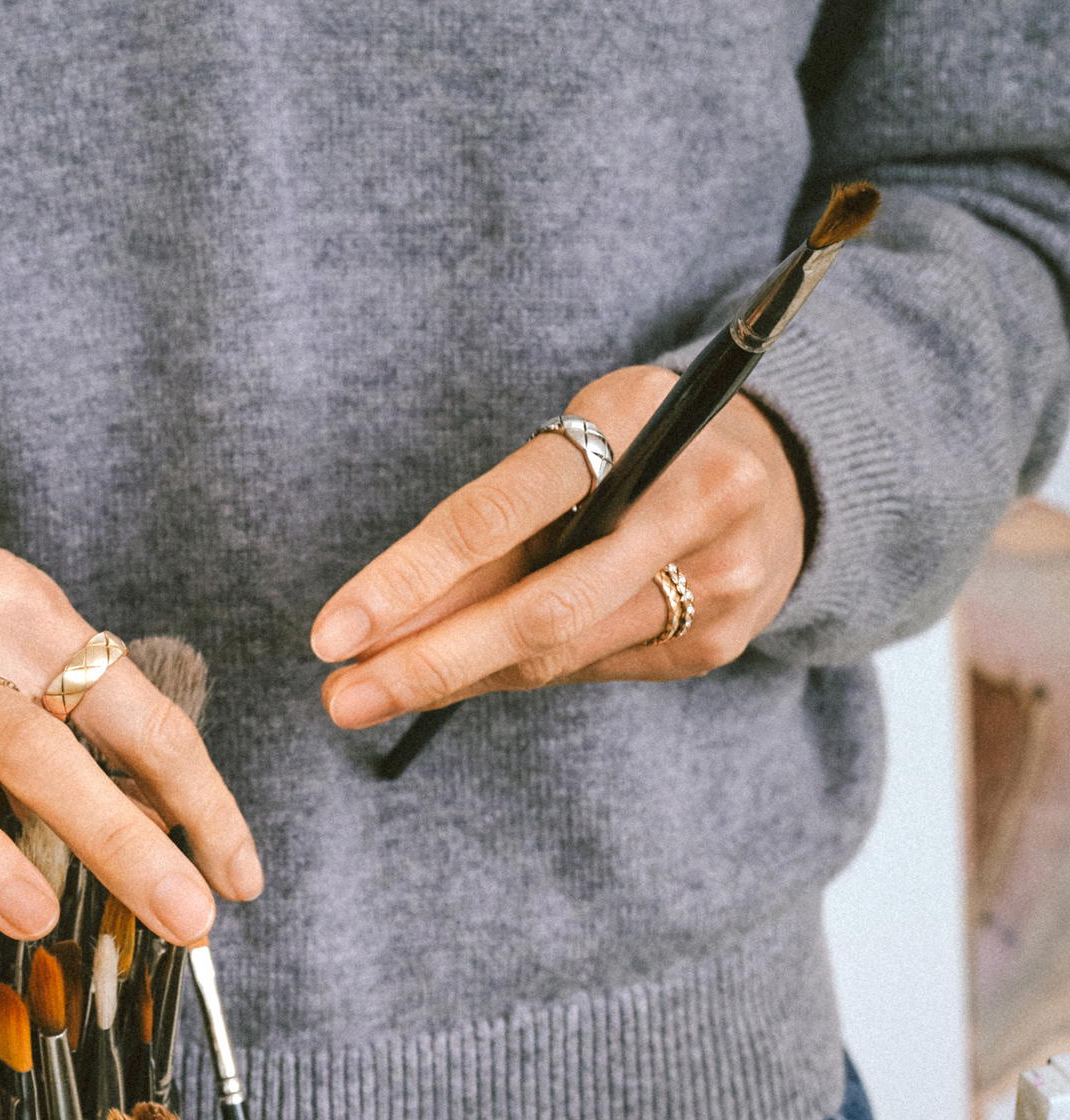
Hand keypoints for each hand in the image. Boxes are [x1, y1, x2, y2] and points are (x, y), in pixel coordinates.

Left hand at [310, 366, 809, 725]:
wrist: (786, 472)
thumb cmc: (644, 444)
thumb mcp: (579, 434)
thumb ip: (494, 516)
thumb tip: (377, 617)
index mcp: (639, 422)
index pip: (499, 513)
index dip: (408, 579)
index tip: (332, 631)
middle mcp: (692, 502)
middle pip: (535, 608)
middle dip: (426, 661)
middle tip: (339, 697)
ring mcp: (717, 581)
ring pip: (558, 651)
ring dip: (453, 677)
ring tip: (367, 694)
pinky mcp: (717, 641)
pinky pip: (587, 669)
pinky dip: (511, 675)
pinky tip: (454, 678)